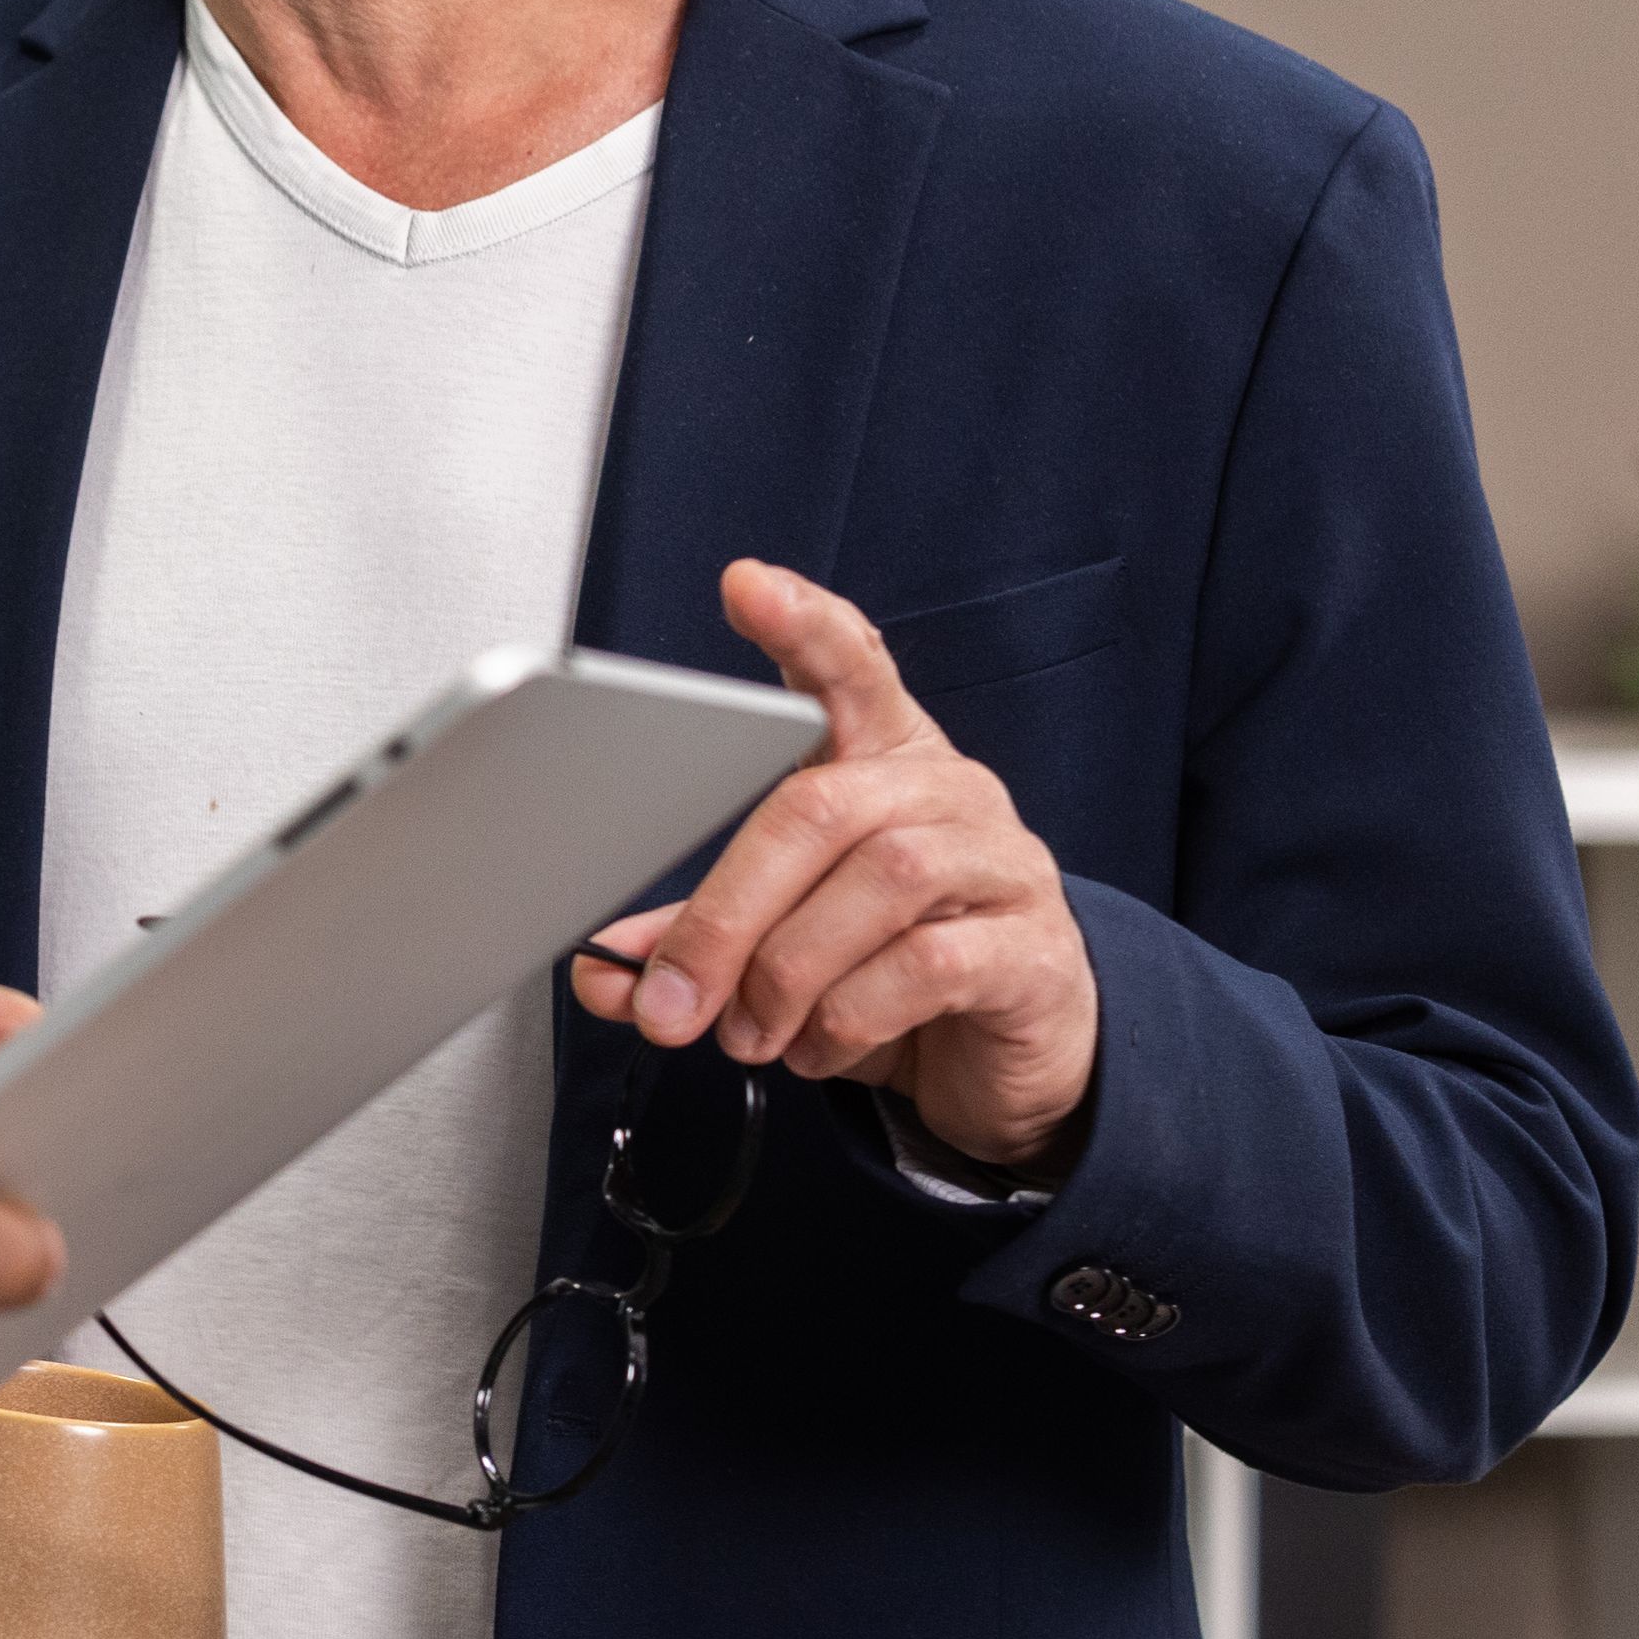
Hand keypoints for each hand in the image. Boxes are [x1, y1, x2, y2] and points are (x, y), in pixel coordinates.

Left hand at [568, 558, 1100, 1171]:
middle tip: (672, 996)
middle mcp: (945, 792)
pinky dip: (849, 1015)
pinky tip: (819, 1044)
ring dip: (786, 970)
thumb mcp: (782, 946)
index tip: (746, 585)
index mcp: (880, 761)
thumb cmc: (890, 969)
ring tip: (750, 1031)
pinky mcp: (1032, 948)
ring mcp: (1001, 863)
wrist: (1011, 1053)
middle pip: (819, 807)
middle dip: (725, 911)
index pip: (850, 667)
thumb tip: (606, 973)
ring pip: (879, 882)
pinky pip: (928, 964)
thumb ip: (696, 940)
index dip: (803, 624)